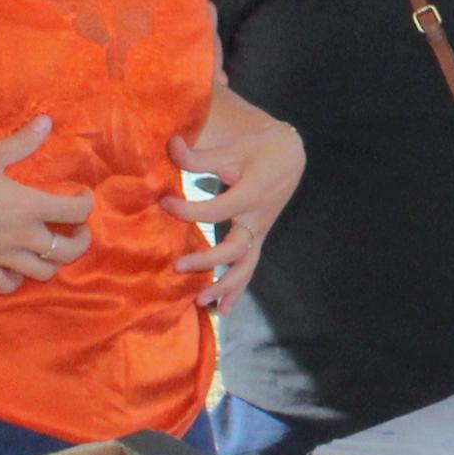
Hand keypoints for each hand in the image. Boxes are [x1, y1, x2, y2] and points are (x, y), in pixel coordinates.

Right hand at [0, 117, 92, 293]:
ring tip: (49, 248)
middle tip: (76, 230)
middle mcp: (22, 236)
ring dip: (53, 262)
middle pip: (68, 251)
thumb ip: (21, 142)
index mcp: (29, 206)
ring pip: (44, 273)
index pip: (76, 212)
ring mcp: (2, 256)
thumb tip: (45, 122)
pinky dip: (17, 279)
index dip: (86, 203)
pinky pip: (8, 285)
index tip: (81, 196)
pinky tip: (15, 267)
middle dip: (80, 241)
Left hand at [167, 110, 302, 306]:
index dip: (189, 210)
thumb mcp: (230, 150)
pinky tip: (223, 309)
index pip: (217, 210)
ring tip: (200, 300)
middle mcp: (257, 219)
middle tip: (177, 266)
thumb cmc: (256, 151)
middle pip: (235, 249)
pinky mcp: (256, 239)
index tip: (164, 202)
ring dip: (224, 286)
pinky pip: (248, 268)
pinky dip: (237, 290)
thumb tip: (170, 145)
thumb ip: (200, 156)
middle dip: (208, 261)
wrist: (289, 157)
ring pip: (245, 266)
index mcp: (251, 194)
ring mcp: (258, 232)